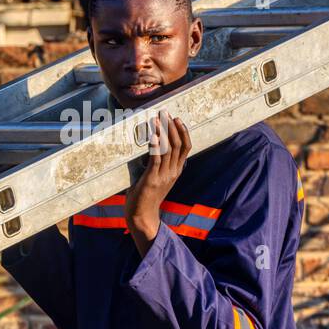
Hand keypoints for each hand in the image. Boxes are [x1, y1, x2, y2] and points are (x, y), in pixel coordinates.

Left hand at [125, 108, 190, 255]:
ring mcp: (163, 176)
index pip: (186, 147)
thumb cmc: (147, 196)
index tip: (177, 119)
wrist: (142, 216)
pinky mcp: (151, 180)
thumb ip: (161, 165)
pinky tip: (153, 136)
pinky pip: (156, 159)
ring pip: (168, 150)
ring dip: (163, 132)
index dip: (183, 132)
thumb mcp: (159, 178)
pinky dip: (156, 146)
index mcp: (176, 171)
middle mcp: (173, 172)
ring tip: (157, 119)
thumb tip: (156, 148)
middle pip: (178, 145)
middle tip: (166, 112)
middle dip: (172, 127)